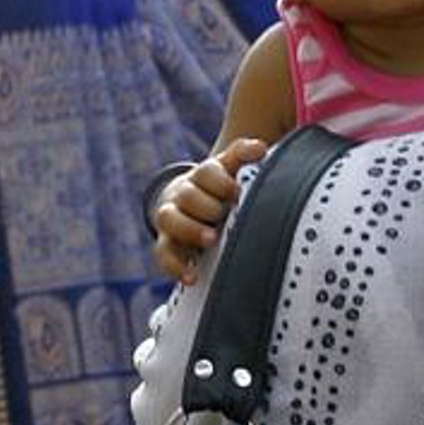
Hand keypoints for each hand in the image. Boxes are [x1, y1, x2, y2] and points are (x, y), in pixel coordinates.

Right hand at [151, 138, 267, 282]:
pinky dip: (175, 266)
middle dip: (207, 206)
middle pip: (187, 195)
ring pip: (169, 219)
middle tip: (225, 214)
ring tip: (211, 240)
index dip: (222, 182)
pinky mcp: (166, 244)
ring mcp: (171, 219)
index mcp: (201, 176)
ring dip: (190, 230)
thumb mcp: (230, 169)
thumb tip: (260, 147)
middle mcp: (182, 194)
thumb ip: (243, 155)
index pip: (207, 172)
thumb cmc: (217, 188)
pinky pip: (163, 254)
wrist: (188, 206)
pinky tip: (192, 277)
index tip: (238, 192)